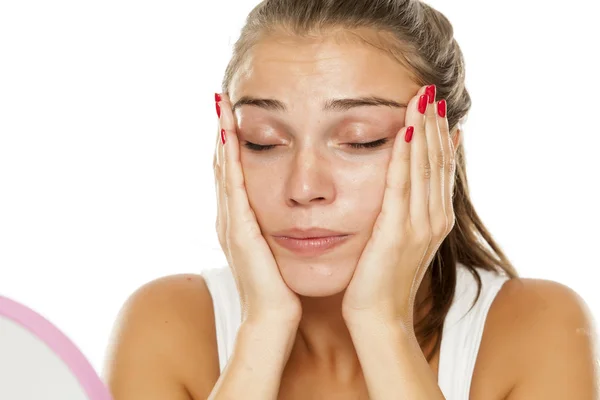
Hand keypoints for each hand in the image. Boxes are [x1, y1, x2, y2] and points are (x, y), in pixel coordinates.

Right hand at [214, 93, 301, 324]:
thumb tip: (287, 211)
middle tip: (221, 100)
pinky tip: (229, 137)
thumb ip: (272, 229)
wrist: (271, 319)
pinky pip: (233, 187)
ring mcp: (230, 223)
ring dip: (221, 138)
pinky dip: (229, 160)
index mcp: (239, 221)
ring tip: (221, 107)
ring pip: (223, 170)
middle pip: (222, 166)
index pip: (233, 174)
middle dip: (221, 133)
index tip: (234, 116)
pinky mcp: (238, 230)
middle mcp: (229, 218)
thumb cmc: (278, 287)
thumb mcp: (274, 250)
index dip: (230, 145)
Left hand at [341, 85, 455, 328]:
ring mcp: (419, 225)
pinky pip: (401, 186)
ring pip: (424, 167)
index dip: (439, 133)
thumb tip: (411, 181)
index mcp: (436, 218)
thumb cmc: (384, 278)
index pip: (441, 166)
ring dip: (423, 130)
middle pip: (437, 160)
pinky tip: (403, 131)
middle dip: (433, 123)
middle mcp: (434, 218)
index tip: (434, 105)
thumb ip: (411, 209)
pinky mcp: (397, 232)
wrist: (379, 317)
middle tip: (429, 90)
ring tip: (420, 98)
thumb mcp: (403, 239)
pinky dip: (404, 156)